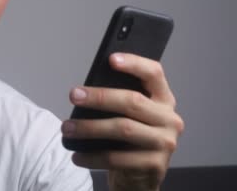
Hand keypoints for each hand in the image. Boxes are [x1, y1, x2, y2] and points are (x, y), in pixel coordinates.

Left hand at [61, 53, 184, 190]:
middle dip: (99, 97)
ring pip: (123, 128)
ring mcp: (164, 143)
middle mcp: (169, 119)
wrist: (140, 177)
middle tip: (74, 95)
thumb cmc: (129, 139)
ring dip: (89, 128)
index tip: (110, 59)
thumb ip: (119, 100)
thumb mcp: (130, 116)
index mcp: (164, 99)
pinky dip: (92, 156)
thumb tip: (86, 90)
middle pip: (132, 101)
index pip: (154, 73)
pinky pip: (117, 158)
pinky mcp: (154, 165)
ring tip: (67, 128)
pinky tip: (76, 155)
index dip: (134, 63)